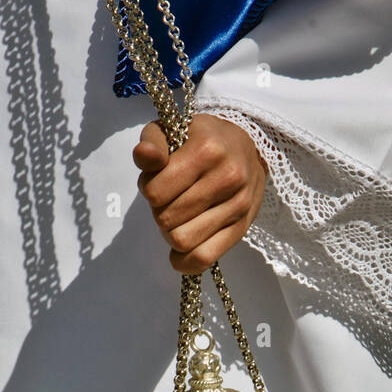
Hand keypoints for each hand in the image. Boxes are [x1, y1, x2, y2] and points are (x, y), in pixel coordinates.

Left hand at [132, 113, 267, 274]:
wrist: (247, 149)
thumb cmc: (202, 140)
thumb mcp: (173, 130)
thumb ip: (153, 143)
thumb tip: (144, 155)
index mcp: (206, 150)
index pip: (156, 192)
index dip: (148, 189)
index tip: (158, 181)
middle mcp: (227, 177)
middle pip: (167, 219)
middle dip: (160, 212)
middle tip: (170, 200)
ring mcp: (238, 205)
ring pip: (182, 241)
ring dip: (171, 234)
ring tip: (179, 218)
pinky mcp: (242, 228)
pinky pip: (204, 258)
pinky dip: (185, 261)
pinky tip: (179, 252)